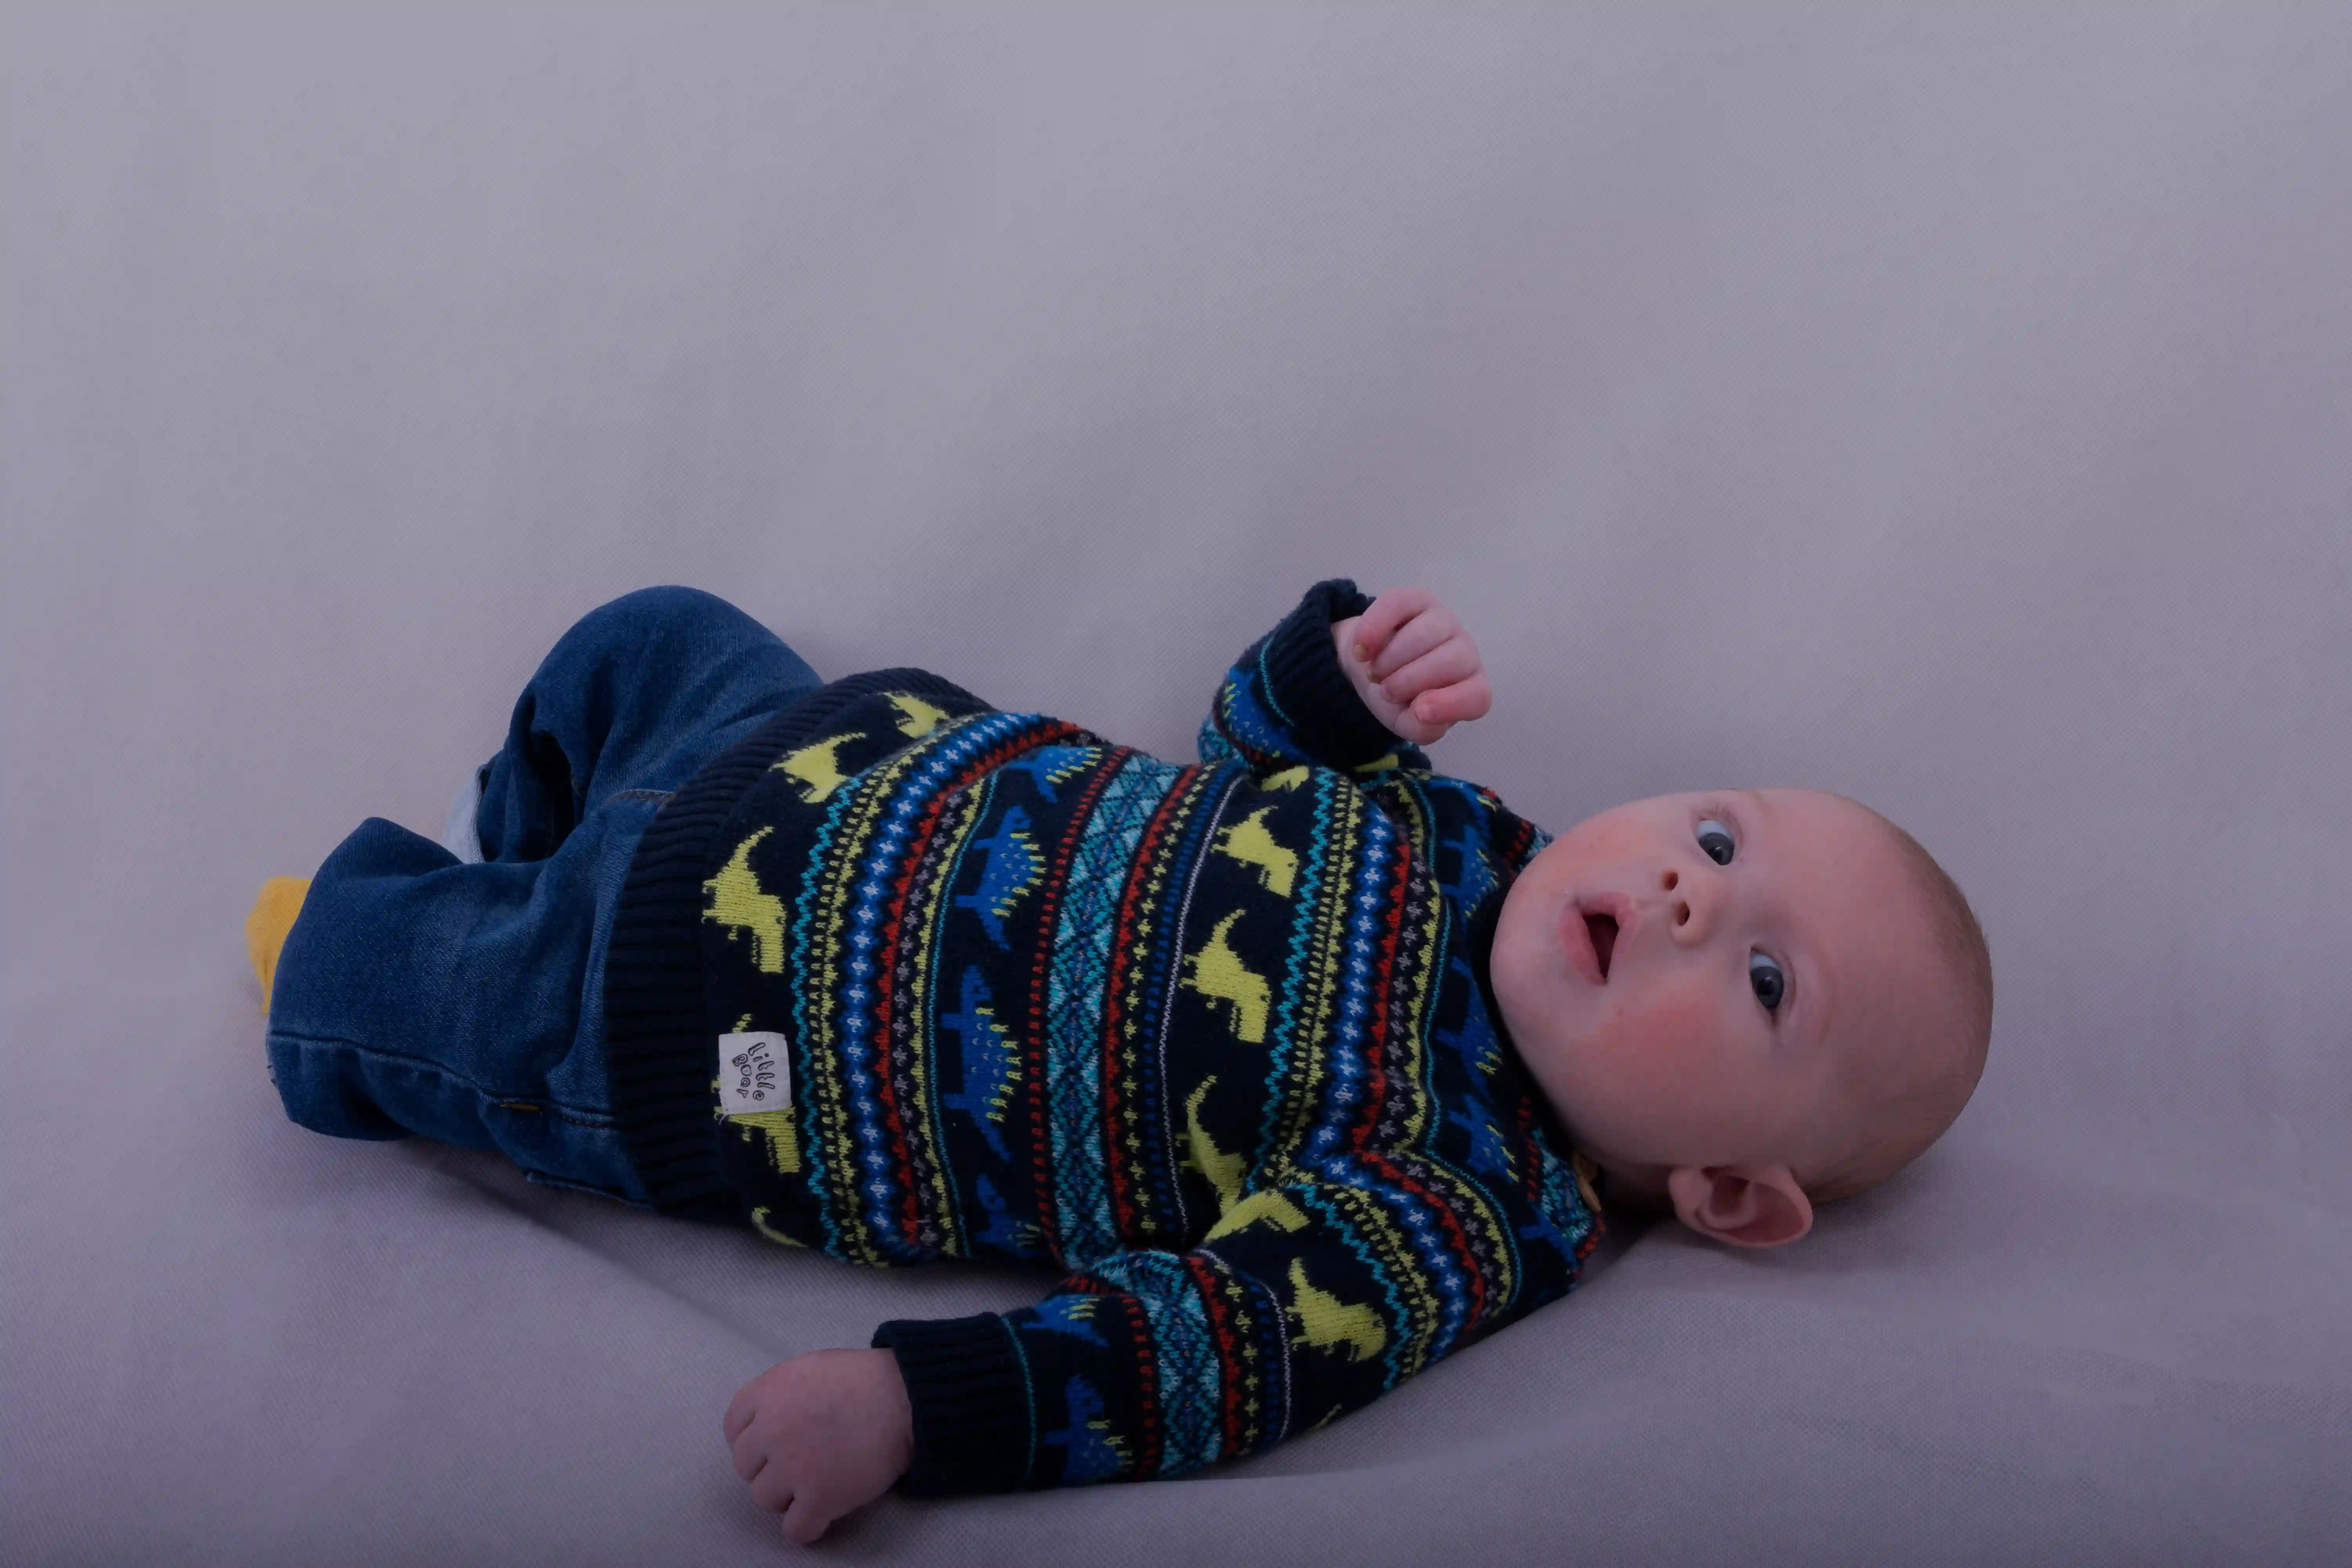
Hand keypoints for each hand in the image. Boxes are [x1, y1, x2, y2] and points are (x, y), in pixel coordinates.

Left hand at [724, 1348, 914, 1546]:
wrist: (906, 1397)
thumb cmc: (864, 1380)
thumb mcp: (810, 1369)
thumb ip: (780, 1395)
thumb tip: (767, 1423)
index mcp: (768, 1392)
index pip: (734, 1428)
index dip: (754, 1440)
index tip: (773, 1445)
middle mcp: (771, 1430)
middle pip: (747, 1467)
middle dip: (771, 1467)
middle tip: (803, 1461)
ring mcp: (793, 1466)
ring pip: (765, 1499)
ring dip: (787, 1496)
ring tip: (817, 1483)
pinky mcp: (819, 1497)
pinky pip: (795, 1530)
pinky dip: (807, 1526)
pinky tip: (823, 1512)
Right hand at [1333, 586, 1492, 746]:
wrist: (1368, 666)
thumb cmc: (1397, 697)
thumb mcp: (1405, 722)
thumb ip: (1420, 729)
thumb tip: (1423, 712)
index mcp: (1468, 688)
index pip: (1478, 696)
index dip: (1451, 704)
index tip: (1418, 711)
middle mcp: (1464, 652)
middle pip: (1452, 662)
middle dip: (1410, 680)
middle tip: (1386, 690)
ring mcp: (1443, 621)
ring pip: (1424, 635)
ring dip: (1389, 659)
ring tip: (1375, 672)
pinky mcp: (1415, 599)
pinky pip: (1397, 606)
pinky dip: (1373, 630)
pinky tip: (1362, 650)